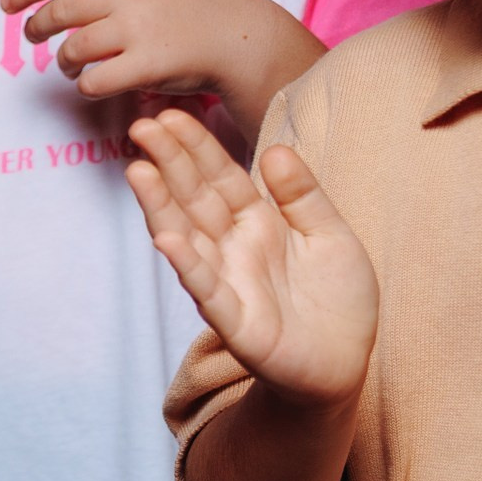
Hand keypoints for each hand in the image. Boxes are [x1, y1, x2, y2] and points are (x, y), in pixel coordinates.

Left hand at [0, 0, 320, 130]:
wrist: (239, 34)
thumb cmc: (188, 0)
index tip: (6, 4)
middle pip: (59, 11)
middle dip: (37, 27)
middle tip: (33, 36)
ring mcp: (139, 26)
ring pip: (71, 49)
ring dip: (63, 61)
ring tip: (70, 64)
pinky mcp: (148, 63)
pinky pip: (92, 81)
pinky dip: (86, 86)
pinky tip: (94, 82)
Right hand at [126, 108, 375, 408]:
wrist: (343, 364)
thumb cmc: (336, 302)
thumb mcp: (331, 234)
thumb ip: (301, 195)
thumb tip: (275, 150)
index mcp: (258, 225)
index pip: (220, 178)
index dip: (196, 148)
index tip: (169, 115)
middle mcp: (234, 250)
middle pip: (196, 199)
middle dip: (169, 163)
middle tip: (141, 126)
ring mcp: (230, 284)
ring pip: (189, 238)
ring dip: (161, 206)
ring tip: (138, 171)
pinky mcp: (237, 323)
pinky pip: (208, 291)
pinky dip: (189, 266)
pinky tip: (168, 240)